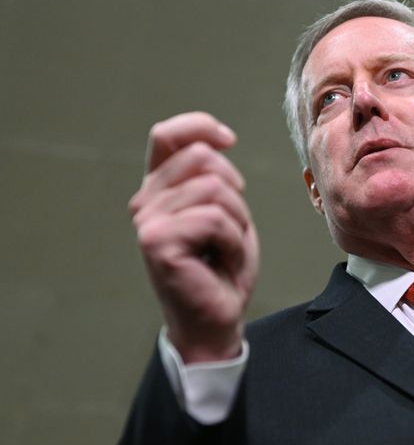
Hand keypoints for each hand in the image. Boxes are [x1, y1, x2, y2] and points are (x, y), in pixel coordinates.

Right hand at [129, 112, 258, 362]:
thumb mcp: (225, 211)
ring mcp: (147, 221)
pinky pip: (215, 219)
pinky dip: (233, 243)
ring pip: (215, 190)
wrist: (216, 318)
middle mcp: (145, 201)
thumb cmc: (222, 267)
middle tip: (230, 230)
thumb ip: (213, 176)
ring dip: (237, 223)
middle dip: (235, 192)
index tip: (228, 140)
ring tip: (225, 250)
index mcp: (159, 189)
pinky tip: (222, 263)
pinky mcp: (157, 241)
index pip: (167, 135)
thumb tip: (218, 140)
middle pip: (203, 158)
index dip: (200, 126)